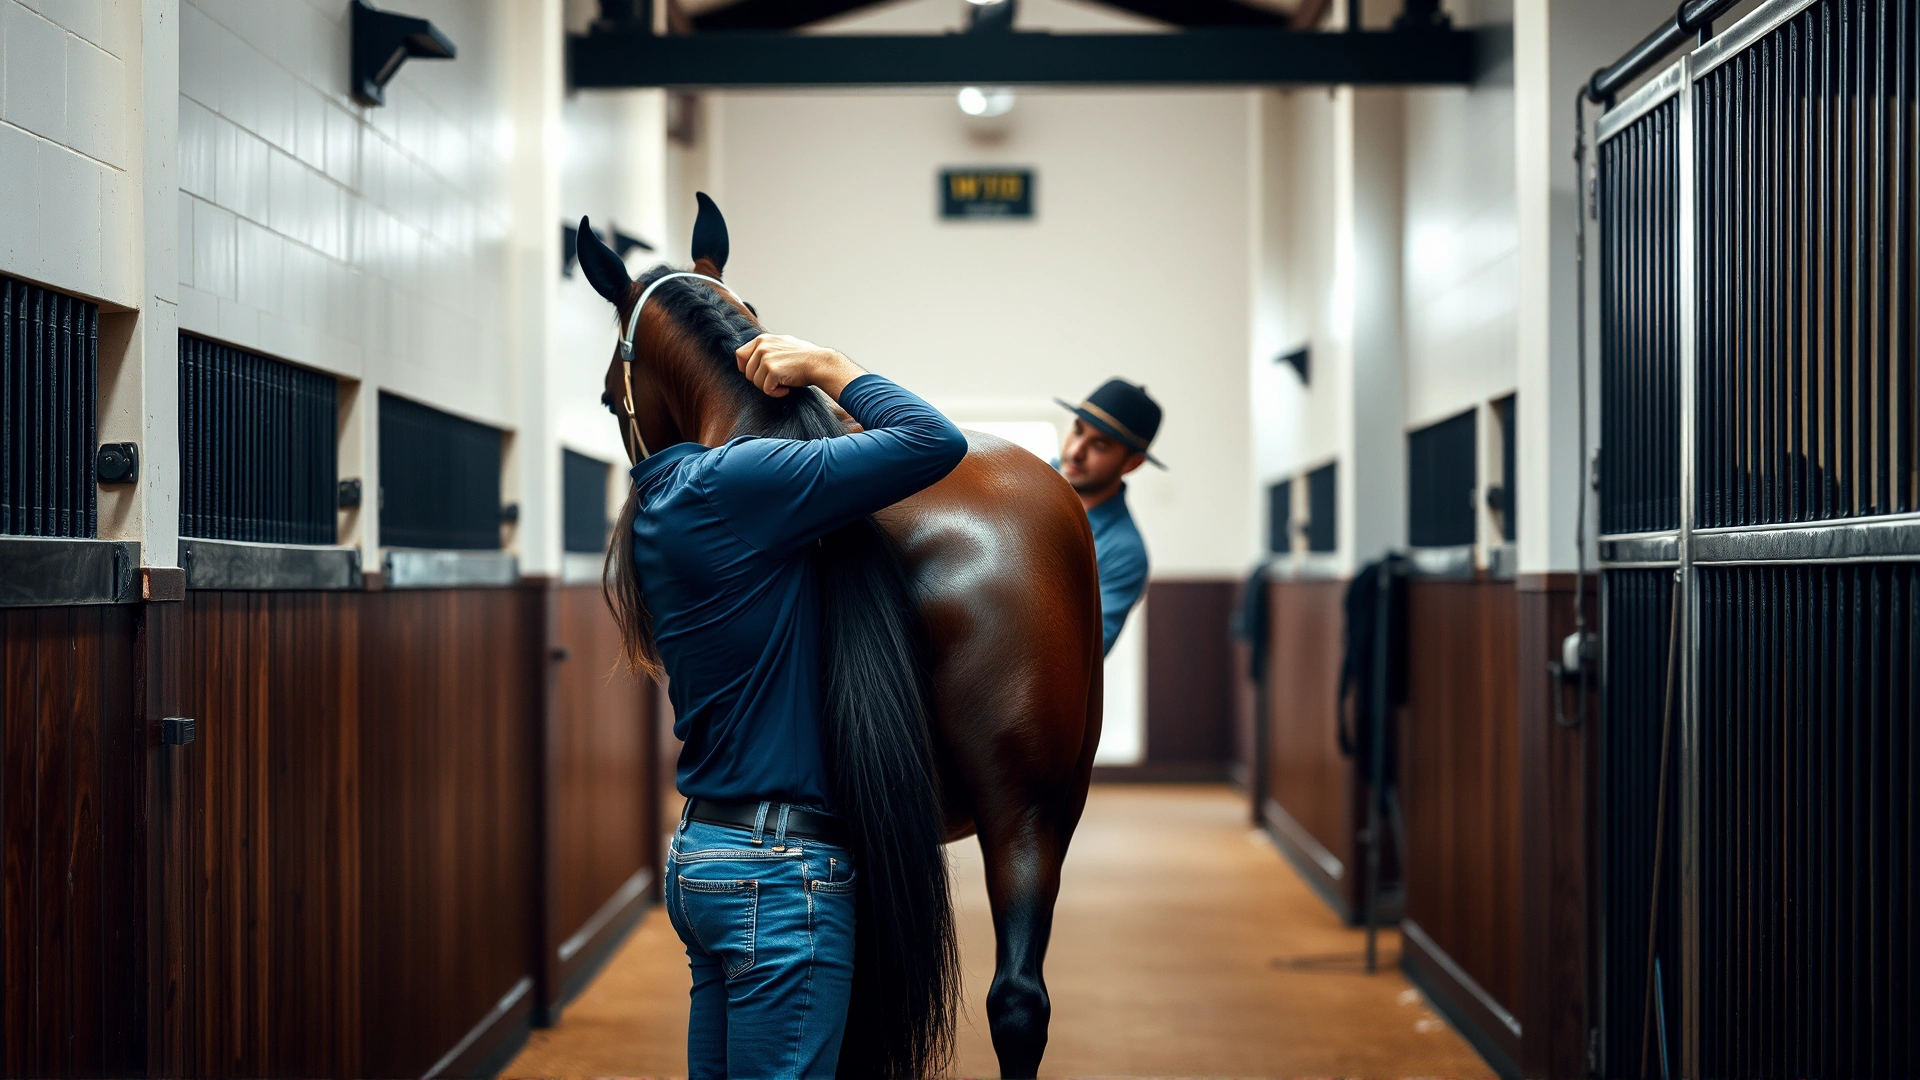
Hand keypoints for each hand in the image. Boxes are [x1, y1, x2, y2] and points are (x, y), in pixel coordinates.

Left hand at [735, 334, 864, 400]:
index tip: (757, 374)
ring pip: (755, 383)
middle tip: (776, 380)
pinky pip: (766, 390)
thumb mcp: (782, 345)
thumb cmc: (804, 357)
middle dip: (760, 380)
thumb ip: (766, 348)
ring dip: (769, 387)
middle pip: (746, 372)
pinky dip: (777, 393)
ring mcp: (766, 358)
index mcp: (762, 339)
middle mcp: (762, 346)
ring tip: (784, 382)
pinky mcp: (772, 370)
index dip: (745, 368)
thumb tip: (751, 356)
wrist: (820, 363)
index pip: (740, 354)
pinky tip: (787, 388)